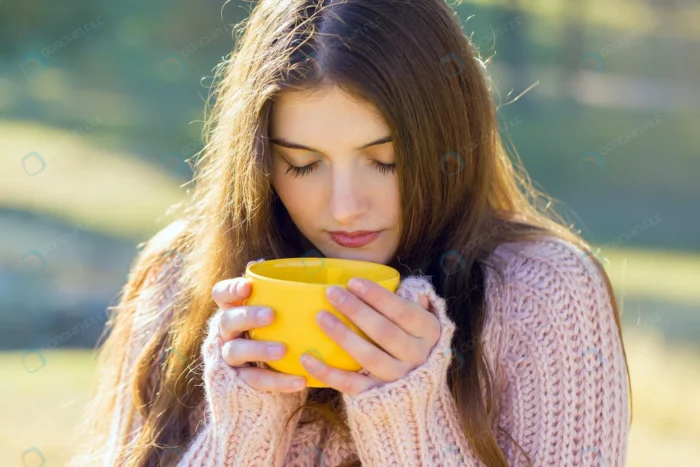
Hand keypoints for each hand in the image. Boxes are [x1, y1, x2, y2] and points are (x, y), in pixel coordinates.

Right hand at [211, 267, 306, 393]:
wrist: (277, 373)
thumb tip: (310, 271)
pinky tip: (300, 381)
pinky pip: (257, 380)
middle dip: (248, 316)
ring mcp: (231, 356)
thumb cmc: (280, 329)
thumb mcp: (280, 311)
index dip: (230, 289)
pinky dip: (279, 381)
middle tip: (271, 315)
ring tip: (282, 351)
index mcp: (235, 309)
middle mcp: (228, 331)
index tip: (247, 287)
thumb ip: (285, 295)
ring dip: (259, 349)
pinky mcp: (241, 381)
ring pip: (235, 351)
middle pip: (228, 320)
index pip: (222, 294)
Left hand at [299, 277, 440, 395]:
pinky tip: (307, 358)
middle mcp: (417, 356)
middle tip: (332, 293)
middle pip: (384, 332)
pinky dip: (327, 373)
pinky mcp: (377, 397)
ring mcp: (398, 378)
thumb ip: (410, 301)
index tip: (353, 282)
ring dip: (343, 336)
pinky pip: (351, 385)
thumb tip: (399, 282)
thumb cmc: (411, 342)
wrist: (418, 393)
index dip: (378, 296)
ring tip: (320, 317)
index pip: (403, 311)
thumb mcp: (421, 321)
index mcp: (428, 332)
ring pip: (369, 357)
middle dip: (356, 310)